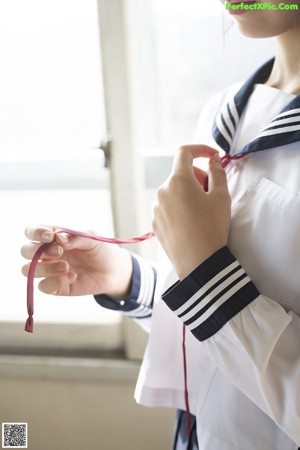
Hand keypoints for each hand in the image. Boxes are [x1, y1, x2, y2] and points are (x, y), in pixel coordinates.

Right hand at [21, 226, 132, 297]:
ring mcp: (49, 270)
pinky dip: (55, 282)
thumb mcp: (92, 238)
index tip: (50, 236)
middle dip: (39, 251)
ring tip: (67, 266)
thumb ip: (74, 236)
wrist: (113, 270)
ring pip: (28, 270)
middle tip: (60, 251)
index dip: (35, 233)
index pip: (32, 231)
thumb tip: (58, 238)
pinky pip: (42, 286)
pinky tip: (73, 276)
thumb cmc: (101, 249)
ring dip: (45, 268)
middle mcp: (47, 253)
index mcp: (53, 237)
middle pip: (25, 251)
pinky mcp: (55, 286)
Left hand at [152, 145, 230, 278]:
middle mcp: (162, 191)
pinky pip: (167, 206)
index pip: (184, 152)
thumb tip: (213, 159)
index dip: (200, 149)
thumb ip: (217, 171)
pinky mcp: (154, 222)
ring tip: (201, 212)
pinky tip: (190, 223)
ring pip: (173, 190)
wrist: (198, 262)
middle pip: (180, 173)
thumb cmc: (212, 227)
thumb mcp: (221, 197)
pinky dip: (179, 207)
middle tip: (211, 193)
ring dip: (187, 193)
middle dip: (197, 177)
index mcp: (178, 180)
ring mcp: (156, 207)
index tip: (212, 156)